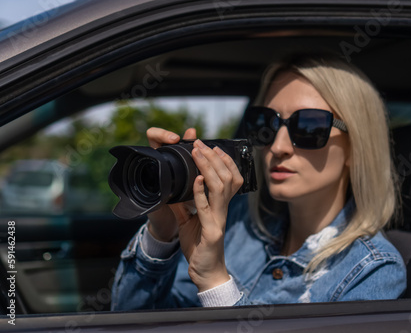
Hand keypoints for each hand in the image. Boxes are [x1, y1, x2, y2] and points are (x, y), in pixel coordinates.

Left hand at [145, 127, 243, 291]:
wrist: (206, 273)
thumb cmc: (199, 248)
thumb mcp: (189, 222)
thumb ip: (185, 206)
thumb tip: (174, 192)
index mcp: (220, 206)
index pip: (230, 178)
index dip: (223, 160)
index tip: (211, 146)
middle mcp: (223, 210)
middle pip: (227, 177)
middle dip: (214, 158)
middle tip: (200, 143)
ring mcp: (218, 219)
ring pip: (221, 187)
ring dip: (208, 167)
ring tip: (197, 153)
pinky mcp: (211, 231)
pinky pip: (206, 208)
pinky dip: (200, 191)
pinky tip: (194, 179)